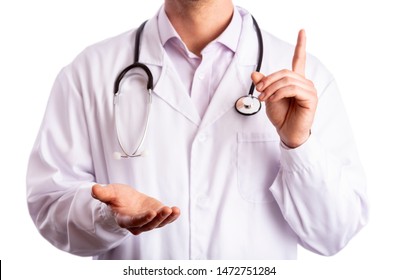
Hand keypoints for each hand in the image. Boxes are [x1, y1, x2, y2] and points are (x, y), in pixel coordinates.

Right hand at [91, 184, 179, 234]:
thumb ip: (103, 193)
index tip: (151, 213)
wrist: (126, 200)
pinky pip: (165, 219)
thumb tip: (93, 188)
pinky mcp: (157, 217)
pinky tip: (177, 211)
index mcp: (124, 220)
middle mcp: (137, 224)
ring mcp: (148, 221)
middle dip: (158, 218)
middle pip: (149, 225)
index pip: (134, 222)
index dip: (142, 219)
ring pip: (158, 223)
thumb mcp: (110, 193)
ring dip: (167, 218)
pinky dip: (172, 216)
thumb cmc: (117, 197)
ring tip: (174, 210)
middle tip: (166, 210)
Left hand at [251, 30, 317, 147]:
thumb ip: (264, 85)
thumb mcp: (268, 97)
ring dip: (271, 88)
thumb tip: (254, 73)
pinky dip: (278, 93)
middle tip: (258, 90)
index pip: (299, 59)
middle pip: (284, 72)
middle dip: (268, 80)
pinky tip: (272, 99)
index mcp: (295, 80)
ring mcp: (309, 89)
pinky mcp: (310, 98)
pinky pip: (292, 89)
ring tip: (263, 97)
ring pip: (287, 80)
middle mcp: (304, 82)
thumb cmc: (281, 116)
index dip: (301, 45)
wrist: (287, 132)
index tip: (302, 31)